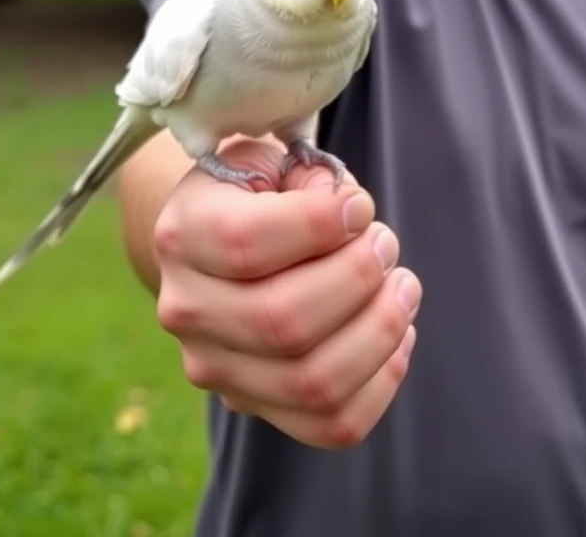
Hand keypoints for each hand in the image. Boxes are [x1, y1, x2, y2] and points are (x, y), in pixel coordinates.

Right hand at [153, 135, 420, 448]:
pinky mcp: (254, 404)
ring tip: (403, 285)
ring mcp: (216, 367)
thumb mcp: (270, 161)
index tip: (359, 206)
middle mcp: (186, 308)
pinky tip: (398, 334)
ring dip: (380, 330)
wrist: (218, 242)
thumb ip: (307, 177)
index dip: (318, 225)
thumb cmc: (258, 193)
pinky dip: (382, 382)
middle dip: (358, 278)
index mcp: (183, 234)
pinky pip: (331, 425)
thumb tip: (349, 215)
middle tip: (385, 243)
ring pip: (313, 382)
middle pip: (283, 321)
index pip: (245, 243)